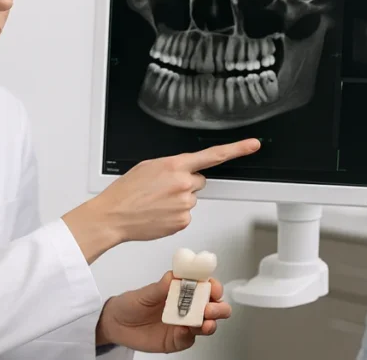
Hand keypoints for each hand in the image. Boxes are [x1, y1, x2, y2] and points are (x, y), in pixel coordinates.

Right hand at [67, 139, 259, 256]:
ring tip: (156, 203)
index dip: (236, 149)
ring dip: (178, 201)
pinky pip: (185, 215)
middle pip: (200, 181)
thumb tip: (183, 170)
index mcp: (175, 165)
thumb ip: (171, 166)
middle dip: (186, 184)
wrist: (113, 216)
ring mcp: (185, 204)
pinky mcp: (183, 221)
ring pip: (191, 199)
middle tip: (164, 190)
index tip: (252, 145)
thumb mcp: (148, 167)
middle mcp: (184, 184)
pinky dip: (174, 215)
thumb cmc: (126, 192)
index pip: (213, 155)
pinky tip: (158, 214)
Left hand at [96, 271, 231, 352]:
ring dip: (210, 323)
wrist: (116, 324)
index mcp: (184, 290)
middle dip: (218, 308)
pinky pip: (189, 339)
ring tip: (204, 323)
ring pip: (207, 324)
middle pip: (214, 307)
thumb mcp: (146, 293)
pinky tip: (184, 331)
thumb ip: (162, 286)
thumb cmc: (131, 304)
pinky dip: (189, 335)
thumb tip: (176, 275)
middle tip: (210, 308)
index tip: (212, 287)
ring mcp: (185, 324)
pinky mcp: (177, 340)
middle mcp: (189, 307)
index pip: (206, 286)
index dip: (213, 286)